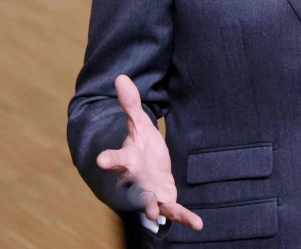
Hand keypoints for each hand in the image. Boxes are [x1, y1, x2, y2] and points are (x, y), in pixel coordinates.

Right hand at [96, 75, 202, 230]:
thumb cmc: (141, 148)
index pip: (116, 159)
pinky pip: (175, 211)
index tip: (101, 160)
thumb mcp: (139, 124)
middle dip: (135, 192)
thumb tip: (121, 76)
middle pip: (132, 186)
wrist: (145, 173)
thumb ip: (130, 104)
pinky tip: (199, 225)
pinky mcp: (165, 201)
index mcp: (128, 160)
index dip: (108, 159)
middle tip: (139, 200)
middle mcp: (135, 180)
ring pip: (150, 203)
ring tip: (156, 215)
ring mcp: (149, 193)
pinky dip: (185, 218)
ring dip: (154, 209)